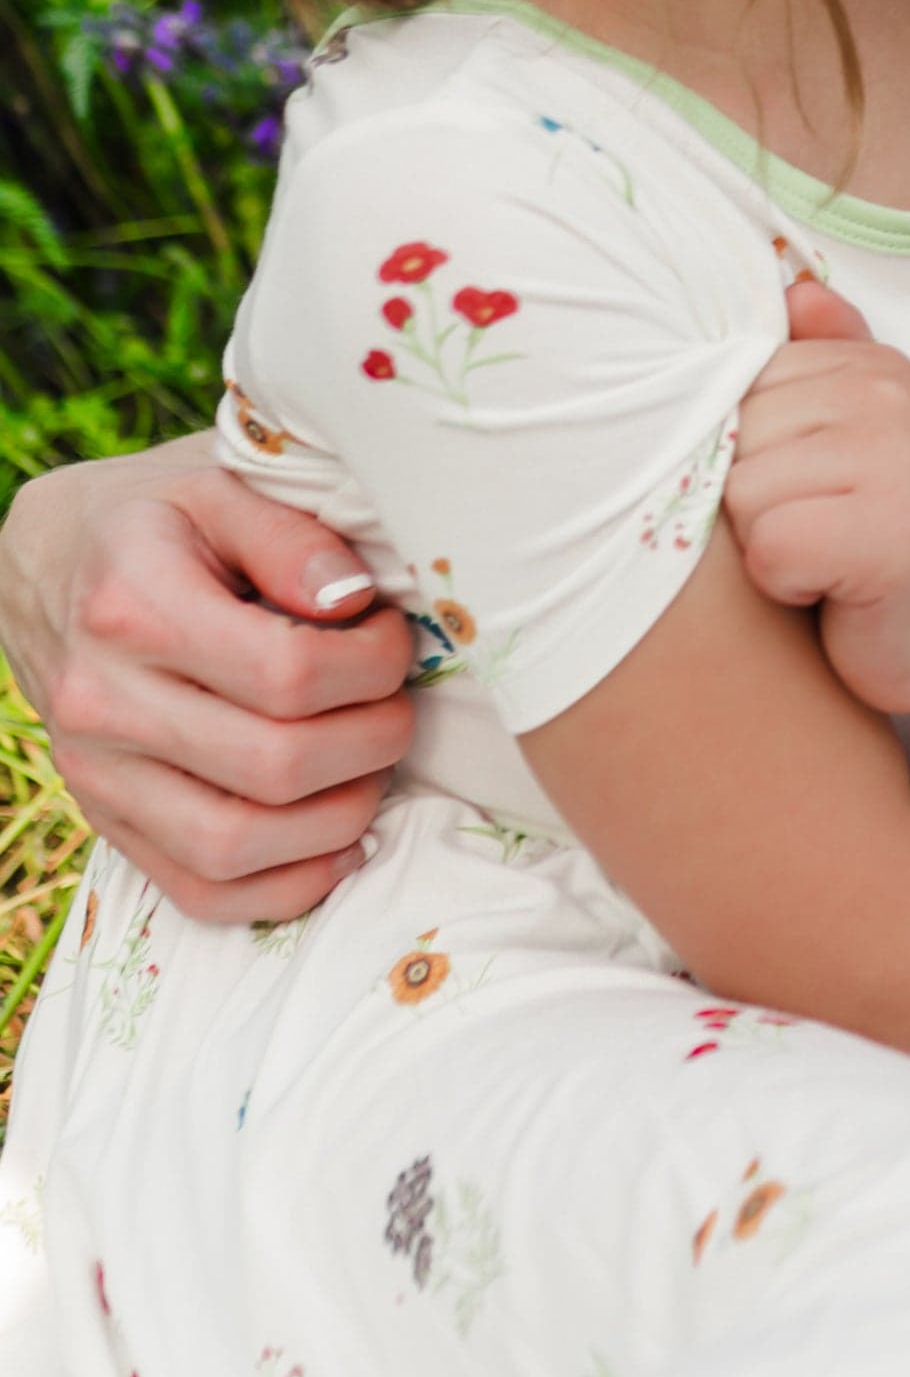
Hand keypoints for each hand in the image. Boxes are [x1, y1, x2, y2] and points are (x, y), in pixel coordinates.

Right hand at [0, 434, 413, 919]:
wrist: (45, 560)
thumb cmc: (158, 517)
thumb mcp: (219, 485)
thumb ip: (292, 536)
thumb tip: (354, 600)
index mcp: (134, 606)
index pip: (286, 673)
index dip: (373, 662)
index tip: (391, 634)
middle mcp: (102, 701)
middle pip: (274, 766)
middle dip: (374, 739)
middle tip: (396, 701)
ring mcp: (96, 772)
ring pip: (234, 846)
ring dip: (339, 818)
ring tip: (371, 763)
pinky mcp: (106, 817)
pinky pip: (197, 890)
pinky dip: (284, 886)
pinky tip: (338, 842)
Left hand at [726, 281, 909, 715]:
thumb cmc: (878, 532)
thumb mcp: (848, 436)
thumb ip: (820, 360)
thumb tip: (793, 287)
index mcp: (869, 365)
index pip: (732, 384)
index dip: (748, 452)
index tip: (806, 484)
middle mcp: (887, 397)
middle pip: (732, 439)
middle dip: (751, 500)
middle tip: (817, 524)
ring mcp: (896, 460)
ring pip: (743, 495)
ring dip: (767, 544)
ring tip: (824, 552)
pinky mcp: (891, 534)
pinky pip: (772, 549)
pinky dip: (786, 583)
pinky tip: (831, 585)